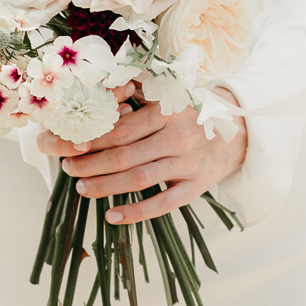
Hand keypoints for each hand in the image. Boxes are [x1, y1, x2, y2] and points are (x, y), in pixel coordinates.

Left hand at [36, 88, 247, 225]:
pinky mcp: (196, 186)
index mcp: (168, 110)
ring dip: (106, 187)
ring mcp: (188, 163)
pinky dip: (137, 213)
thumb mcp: (169, 90)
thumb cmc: (192, 108)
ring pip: (139, 179)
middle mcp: (178, 136)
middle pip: (124, 155)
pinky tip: (113, 216)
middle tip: (68, 168)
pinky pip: (163, 204)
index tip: (70, 144)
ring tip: (82, 188)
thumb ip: (137, 89)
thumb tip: (98, 90)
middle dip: (90, 164)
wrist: (237, 129)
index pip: (121, 128)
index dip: (92, 139)